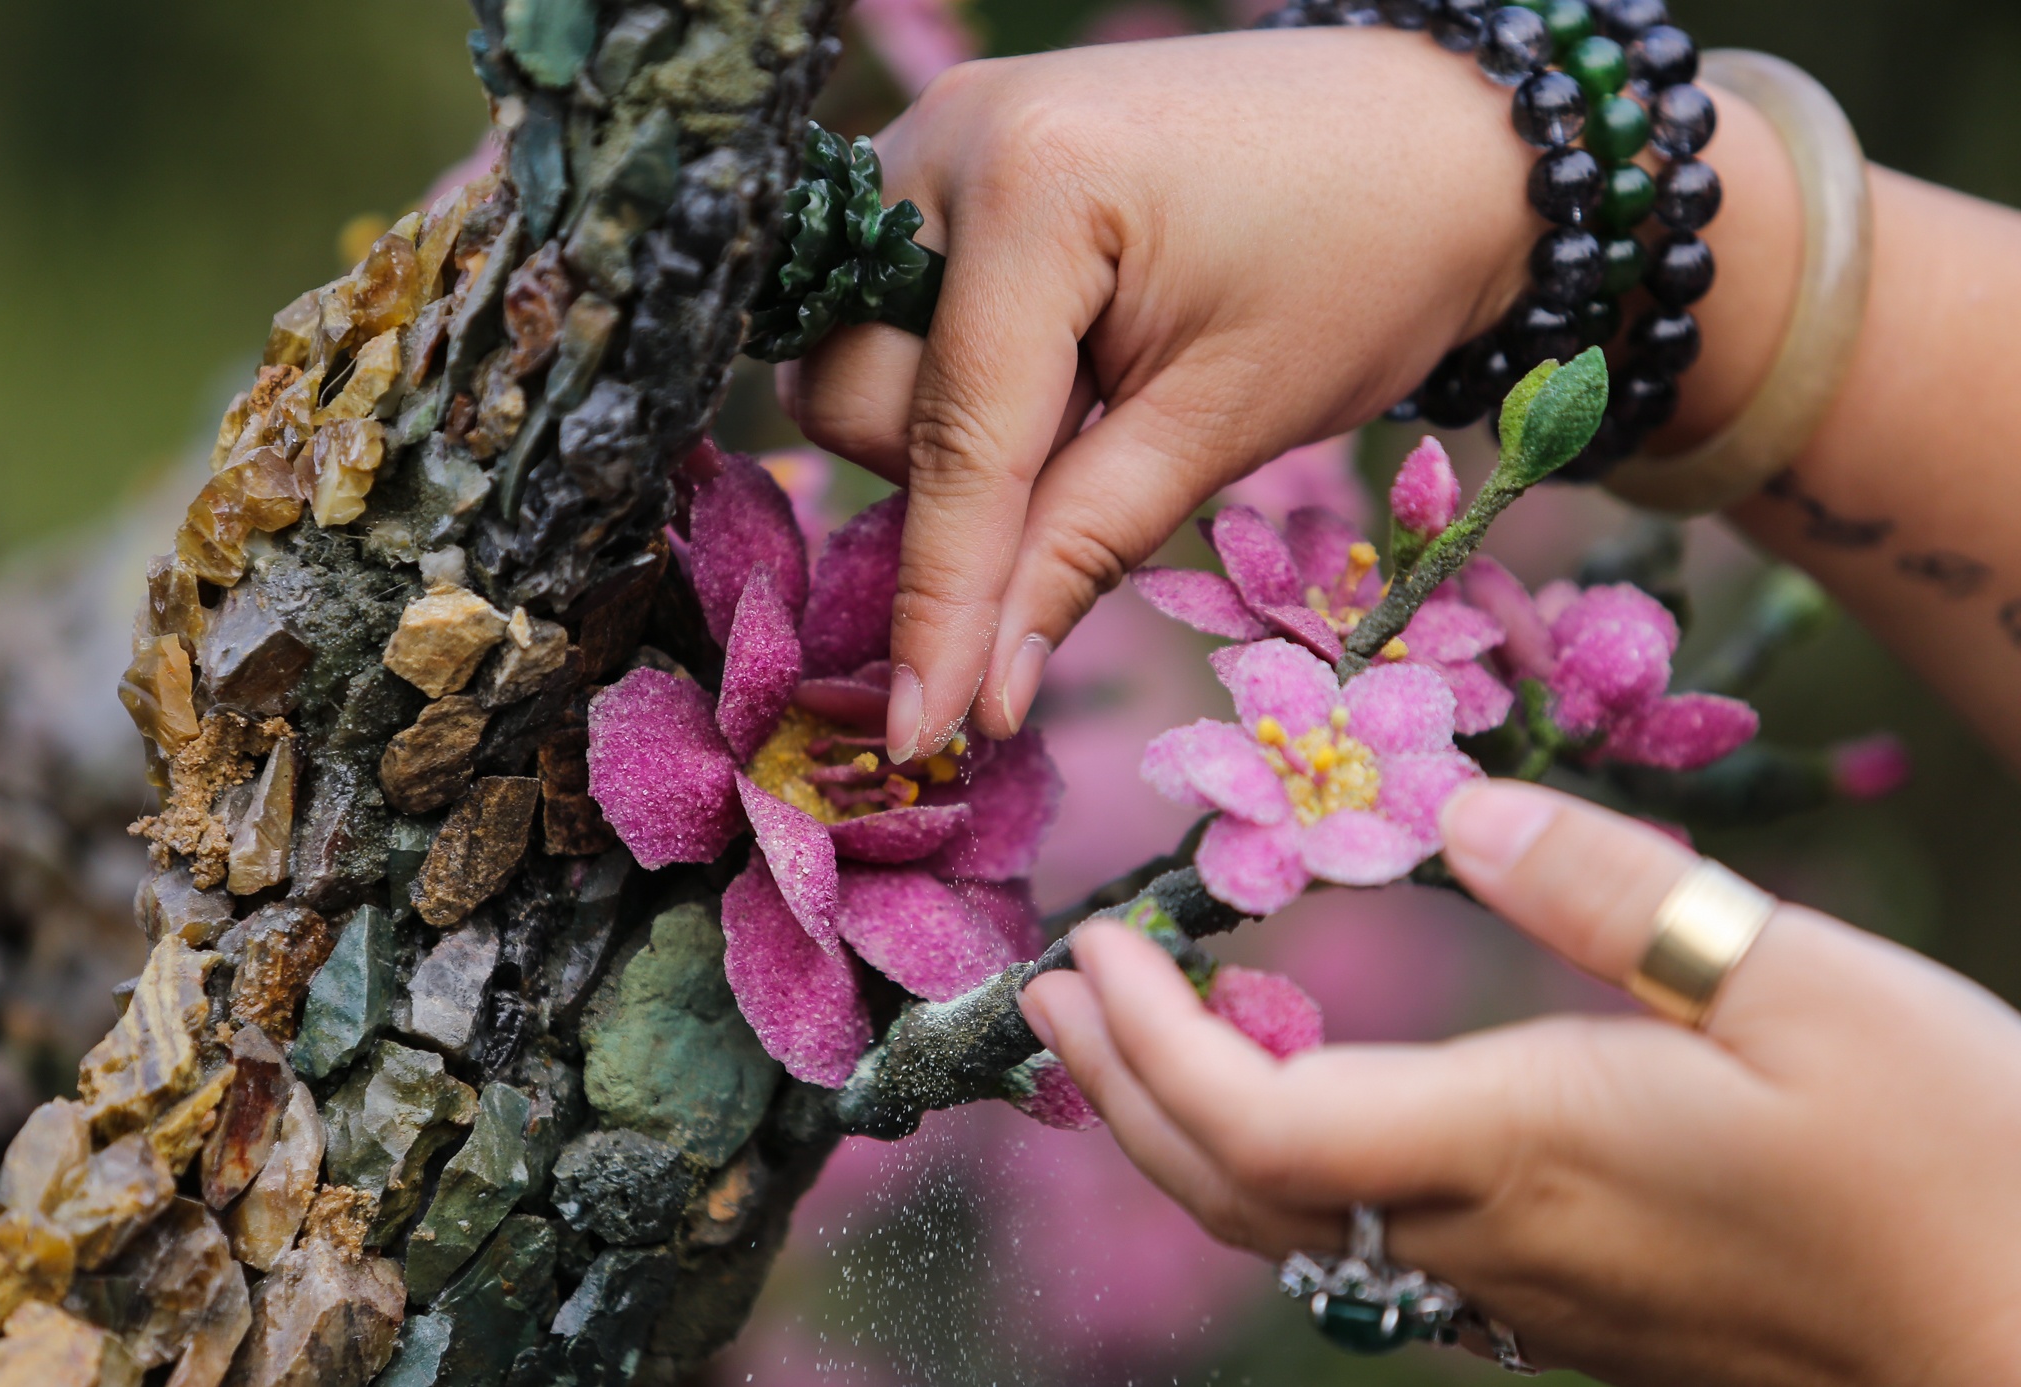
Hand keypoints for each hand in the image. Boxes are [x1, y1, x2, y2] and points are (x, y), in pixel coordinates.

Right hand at [781, 29, 1539, 760]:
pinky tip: (1054, 366)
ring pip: (854, 352)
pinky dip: (953, 371)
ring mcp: (939, 130)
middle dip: (946, 476)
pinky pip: (891, 305)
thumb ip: (1080, 551)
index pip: (955, 442)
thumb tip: (979, 698)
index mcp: (1034, 183)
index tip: (920, 729)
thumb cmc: (1364, 263)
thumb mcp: (1223, 424)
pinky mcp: (950, 149)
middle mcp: (951, 134)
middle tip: (1087, 462)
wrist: (1431, 136)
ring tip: (1083, 401)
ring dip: (942, 423)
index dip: (941, 603)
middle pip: (852, 391)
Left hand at [1019, 781, 2020, 1384]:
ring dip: (1184, 1135)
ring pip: (1294, 1231)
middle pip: (1235, 1192)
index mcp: (1522, 1147)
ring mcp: (1528, 1296)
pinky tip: (1300, 1110)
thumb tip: (1452, 815)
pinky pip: (1372, 1250)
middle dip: (1118, 1096)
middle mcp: (1493, 1241)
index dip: (1146, 1048)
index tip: (1088, 953)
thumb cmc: (1955, 1169)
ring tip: (1131, 1046)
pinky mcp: (1574, 1311)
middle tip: (1048, 999)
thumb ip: (1612, 892)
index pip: (1256, 1124)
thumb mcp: (1805, 986)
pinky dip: (1284, 1168)